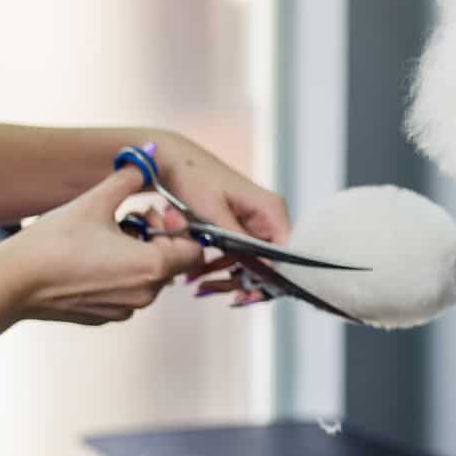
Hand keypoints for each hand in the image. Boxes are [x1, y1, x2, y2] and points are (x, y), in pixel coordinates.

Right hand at [0, 166, 205, 324]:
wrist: (11, 283)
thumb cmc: (54, 243)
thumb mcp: (94, 202)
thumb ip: (127, 179)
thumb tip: (143, 159)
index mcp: (154, 266)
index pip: (194, 250)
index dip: (178, 227)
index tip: (152, 212)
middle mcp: (146, 294)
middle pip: (171, 262)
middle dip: (156, 236)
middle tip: (130, 217)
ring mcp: (125, 309)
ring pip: (148, 277)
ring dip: (137, 254)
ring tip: (108, 235)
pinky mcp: (105, 316)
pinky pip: (126, 292)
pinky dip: (119, 273)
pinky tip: (92, 257)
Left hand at [152, 132, 290, 303]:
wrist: (169, 161)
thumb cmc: (192, 177)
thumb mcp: (213, 212)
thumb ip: (240, 240)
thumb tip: (265, 266)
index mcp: (271, 209)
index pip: (286, 253)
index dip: (271, 277)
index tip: (247, 294)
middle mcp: (269, 217)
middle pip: (269, 262)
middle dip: (242, 279)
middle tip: (215, 292)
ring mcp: (254, 223)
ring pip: (251, 262)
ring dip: (225, 275)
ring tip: (196, 282)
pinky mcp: (239, 227)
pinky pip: (237, 255)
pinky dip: (217, 265)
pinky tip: (196, 274)